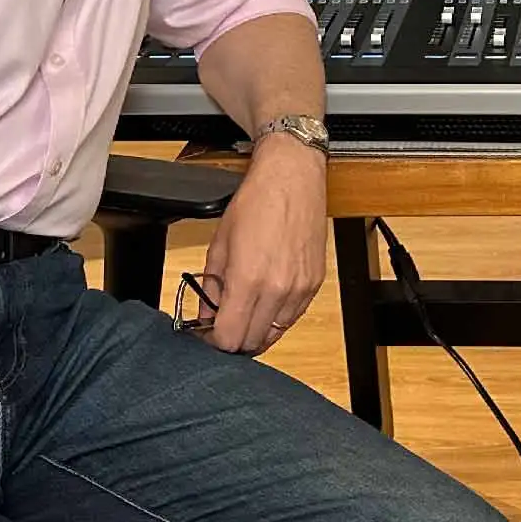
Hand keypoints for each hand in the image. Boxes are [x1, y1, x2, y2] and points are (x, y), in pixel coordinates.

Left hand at [200, 134, 327, 354]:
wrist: (292, 179)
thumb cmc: (256, 202)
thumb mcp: (219, 244)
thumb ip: (210, 286)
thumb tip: (205, 315)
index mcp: (248, 279)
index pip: (229, 338)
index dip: (213, 341)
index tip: (207, 333)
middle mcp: (277, 290)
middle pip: (251, 343)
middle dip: (233, 339)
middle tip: (222, 324)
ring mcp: (299, 289)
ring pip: (274, 335)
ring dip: (256, 331)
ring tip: (244, 313)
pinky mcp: (314, 285)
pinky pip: (292, 318)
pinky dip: (276, 318)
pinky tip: (265, 302)